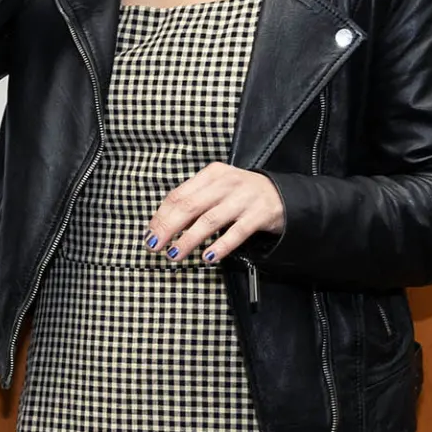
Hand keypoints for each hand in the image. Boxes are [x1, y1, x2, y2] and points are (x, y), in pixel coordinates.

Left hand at [145, 164, 285, 264]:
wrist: (282, 194)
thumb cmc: (241, 195)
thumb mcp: (217, 189)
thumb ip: (193, 201)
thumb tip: (162, 224)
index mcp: (212, 174)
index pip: (179, 195)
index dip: (161, 216)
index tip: (149, 234)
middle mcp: (227, 183)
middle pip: (190, 206)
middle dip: (168, 228)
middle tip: (155, 246)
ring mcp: (244, 198)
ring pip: (210, 220)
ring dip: (189, 239)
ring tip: (175, 254)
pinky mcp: (260, 214)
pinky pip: (237, 233)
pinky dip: (220, 246)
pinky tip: (207, 257)